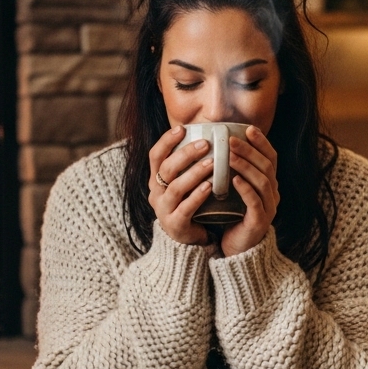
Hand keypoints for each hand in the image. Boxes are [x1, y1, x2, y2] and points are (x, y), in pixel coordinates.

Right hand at [148, 126, 213, 245]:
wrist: (189, 239)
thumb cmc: (190, 204)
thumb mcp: (185, 183)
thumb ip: (189, 165)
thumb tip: (207, 135)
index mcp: (156, 180)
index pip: (155, 156)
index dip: (166, 141)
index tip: (182, 129)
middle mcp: (156, 193)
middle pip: (166, 169)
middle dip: (185, 154)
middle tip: (205, 144)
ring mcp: (163, 210)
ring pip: (176, 187)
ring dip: (194, 173)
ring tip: (212, 163)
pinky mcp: (175, 225)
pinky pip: (185, 208)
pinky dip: (198, 195)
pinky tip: (210, 186)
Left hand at [220, 126, 278, 256]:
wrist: (237, 249)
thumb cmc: (232, 217)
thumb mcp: (234, 191)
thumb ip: (232, 171)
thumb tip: (219, 146)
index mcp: (269, 185)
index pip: (271, 158)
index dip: (262, 143)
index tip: (248, 129)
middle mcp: (273, 194)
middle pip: (266, 166)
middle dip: (250, 150)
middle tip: (232, 140)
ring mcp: (269, 208)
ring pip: (262, 181)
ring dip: (246, 166)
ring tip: (230, 156)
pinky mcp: (260, 221)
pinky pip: (255, 201)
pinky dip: (245, 188)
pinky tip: (234, 179)